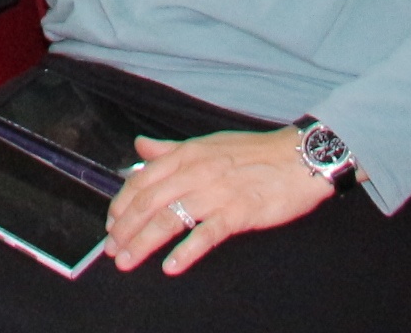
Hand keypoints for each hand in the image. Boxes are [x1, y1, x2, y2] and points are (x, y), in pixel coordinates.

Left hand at [104, 131, 333, 275]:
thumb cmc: (255, 152)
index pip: (141, 180)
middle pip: (148, 202)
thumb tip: (140, 146)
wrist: (299, 158)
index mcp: (186, 155)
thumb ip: (171, 149)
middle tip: (113, 251)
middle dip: (125, 229)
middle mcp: (195, 171)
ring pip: (169, 218)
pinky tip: (171, 266)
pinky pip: (205, 234)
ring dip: (143, 242)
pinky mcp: (237, 212)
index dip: (121, 204)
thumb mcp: (208, 144)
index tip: (111, 225)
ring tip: (128, 261)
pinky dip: (185, 252)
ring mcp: (215, 192)